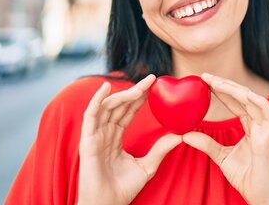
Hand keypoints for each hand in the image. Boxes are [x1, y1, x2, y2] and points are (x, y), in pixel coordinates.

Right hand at [77, 75, 181, 204]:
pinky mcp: (87, 140)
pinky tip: (106, 87)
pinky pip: (90, 115)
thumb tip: (181, 135)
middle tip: (152, 79)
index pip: (128, 111)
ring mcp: (95, 135)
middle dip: (135, 91)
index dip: (140, 97)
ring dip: (123, 93)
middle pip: (120, 105)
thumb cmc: (123, 189)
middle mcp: (104, 133)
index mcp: (115, 137)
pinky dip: (96, 100)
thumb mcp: (147, 166)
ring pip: (107, 106)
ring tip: (139, 85)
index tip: (155, 85)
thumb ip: (161, 149)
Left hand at [183, 74, 268, 204]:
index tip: (205, 81)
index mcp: (250, 127)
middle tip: (206, 77)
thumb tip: (185, 134)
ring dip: (236, 90)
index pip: (236, 103)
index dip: (222, 91)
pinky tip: (244, 94)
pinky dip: (258, 102)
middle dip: (225, 85)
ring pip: (254, 101)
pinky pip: (268, 115)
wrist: (258, 197)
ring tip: (217, 82)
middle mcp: (259, 125)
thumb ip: (206, 144)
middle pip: (244, 97)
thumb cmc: (245, 177)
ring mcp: (265, 131)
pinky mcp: (268, 140)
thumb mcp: (220, 157)